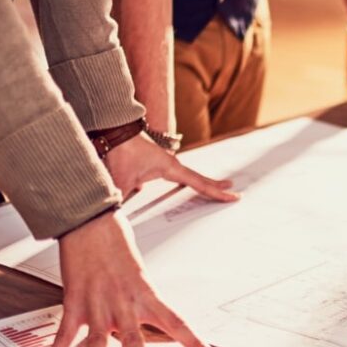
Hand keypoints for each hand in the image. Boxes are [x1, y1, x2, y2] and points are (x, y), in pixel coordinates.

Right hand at [40, 212, 218, 346]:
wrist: (91, 222)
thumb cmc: (118, 242)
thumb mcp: (140, 273)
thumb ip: (141, 298)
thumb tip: (145, 317)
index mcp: (147, 294)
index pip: (177, 322)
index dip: (194, 342)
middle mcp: (124, 303)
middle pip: (135, 339)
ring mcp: (98, 303)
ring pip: (98, 340)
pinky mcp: (74, 300)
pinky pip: (64, 331)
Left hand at [104, 133, 240, 201]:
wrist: (113, 130)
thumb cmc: (121, 152)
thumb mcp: (122, 180)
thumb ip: (122, 199)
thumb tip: (117, 216)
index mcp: (171, 168)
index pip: (199, 183)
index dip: (217, 192)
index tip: (233, 196)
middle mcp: (172, 164)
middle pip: (199, 178)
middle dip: (216, 186)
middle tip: (232, 189)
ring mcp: (164, 162)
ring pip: (188, 176)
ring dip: (201, 182)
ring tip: (215, 186)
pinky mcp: (155, 161)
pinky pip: (176, 174)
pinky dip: (185, 179)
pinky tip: (184, 183)